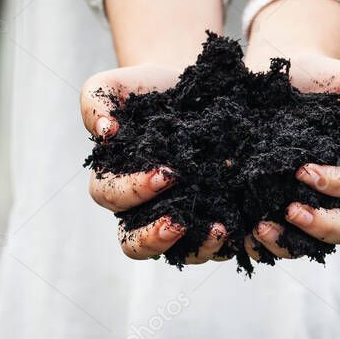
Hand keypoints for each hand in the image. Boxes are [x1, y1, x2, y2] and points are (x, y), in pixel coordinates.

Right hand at [80, 64, 229, 261]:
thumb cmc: (149, 90)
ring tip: (221, 229)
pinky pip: (218, 245)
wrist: (195, 89)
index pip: (112, 198)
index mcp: (114, 182)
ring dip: (198, 247)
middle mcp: (144, 209)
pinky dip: (230, 243)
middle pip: (136, 243)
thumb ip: (96, 102)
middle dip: (155, 237)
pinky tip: (243, 228)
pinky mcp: (213, 219)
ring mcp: (181, 218)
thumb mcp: (118, 85)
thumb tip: (104, 132)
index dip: (133, 192)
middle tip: (179, 222)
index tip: (165, 174)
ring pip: (181, 253)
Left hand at [243, 48, 339, 260]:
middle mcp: (339, 194)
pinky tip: (245, 233)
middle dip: (321, 226)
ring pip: (312, 244)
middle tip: (290, 210)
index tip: (303, 170)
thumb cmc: (323, 76)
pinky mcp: (277, 207)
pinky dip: (263, 244)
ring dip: (289, 242)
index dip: (337, 185)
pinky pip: (277, 239)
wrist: (280, 73)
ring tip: (261, 227)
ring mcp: (309, 204)